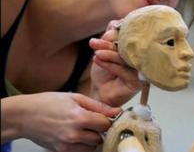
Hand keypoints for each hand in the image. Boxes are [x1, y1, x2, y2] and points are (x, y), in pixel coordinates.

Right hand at [2, 92, 120, 151]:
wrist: (24, 115)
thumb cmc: (48, 103)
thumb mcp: (75, 98)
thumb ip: (98, 106)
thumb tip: (117, 111)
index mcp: (79, 118)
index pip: (106, 124)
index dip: (107, 119)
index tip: (104, 116)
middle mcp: (74, 134)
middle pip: (100, 137)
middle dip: (100, 130)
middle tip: (93, 121)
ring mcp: (67, 145)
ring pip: (92, 147)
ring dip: (92, 139)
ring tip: (83, 128)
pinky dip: (82, 145)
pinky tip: (76, 135)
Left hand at [90, 20, 142, 106]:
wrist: (101, 91)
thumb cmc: (104, 71)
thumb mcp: (104, 49)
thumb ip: (110, 36)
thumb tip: (115, 24)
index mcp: (136, 48)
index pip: (132, 35)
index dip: (118, 32)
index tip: (106, 33)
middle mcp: (142, 57)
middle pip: (128, 45)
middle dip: (109, 42)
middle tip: (94, 43)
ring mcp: (141, 69)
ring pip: (124, 57)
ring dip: (108, 53)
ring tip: (96, 53)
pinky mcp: (138, 81)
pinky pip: (123, 70)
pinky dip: (109, 65)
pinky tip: (98, 60)